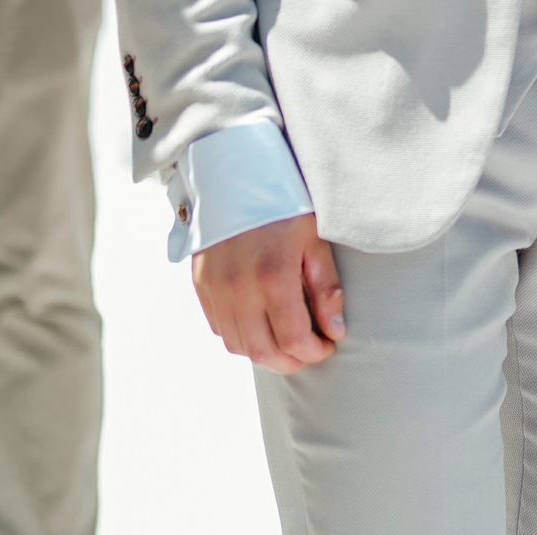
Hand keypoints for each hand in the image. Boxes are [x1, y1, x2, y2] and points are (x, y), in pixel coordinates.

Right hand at [191, 213, 345, 373]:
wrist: (236, 175)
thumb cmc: (283, 205)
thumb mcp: (315, 240)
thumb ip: (326, 288)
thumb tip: (335, 330)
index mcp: (273, 278)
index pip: (294, 340)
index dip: (315, 352)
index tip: (328, 346)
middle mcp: (239, 289)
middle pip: (263, 352)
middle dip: (291, 362)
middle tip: (310, 352)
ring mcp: (215, 289)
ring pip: (238, 345)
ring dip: (265, 353)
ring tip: (287, 342)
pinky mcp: (201, 284)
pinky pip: (219, 327)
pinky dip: (242, 336)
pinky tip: (261, 325)